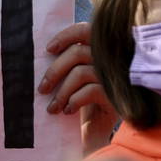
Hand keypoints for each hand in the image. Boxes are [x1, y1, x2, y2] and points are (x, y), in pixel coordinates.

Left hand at [38, 22, 117, 154]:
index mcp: (103, 50)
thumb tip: (48, 50)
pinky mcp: (118, 94)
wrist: (101, 130)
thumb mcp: (79, 77)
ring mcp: (116, 76)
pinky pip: (90, 90)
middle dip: (54, 71)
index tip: (49, 50)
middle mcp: (112, 59)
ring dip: (61, 92)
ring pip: (80, 73)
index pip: (85, 30)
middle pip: (76, 53)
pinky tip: (69, 110)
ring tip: (53, 108)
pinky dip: (74, 100)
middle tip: (42, 89)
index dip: (65, 36)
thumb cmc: (87, 101)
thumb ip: (72, 60)